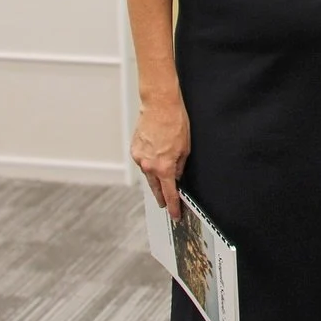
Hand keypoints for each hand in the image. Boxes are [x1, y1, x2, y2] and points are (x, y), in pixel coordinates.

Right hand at [131, 97, 189, 220]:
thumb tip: (176, 176)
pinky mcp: (134, 150)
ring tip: (162, 179)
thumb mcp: (185, 148)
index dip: (173, 206)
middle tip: (166, 205)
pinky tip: (155, 158)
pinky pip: (143, 162)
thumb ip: (180, 166)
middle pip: (156, 188)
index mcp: (164, 167)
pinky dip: (149, 163)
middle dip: (162, 197)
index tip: (175, 214)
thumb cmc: (175, 123)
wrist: (160, 106)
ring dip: (155, 178)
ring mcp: (139, 158)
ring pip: (148, 175)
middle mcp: (149, 166)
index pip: (170, 193)